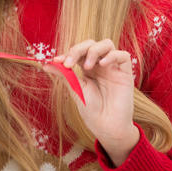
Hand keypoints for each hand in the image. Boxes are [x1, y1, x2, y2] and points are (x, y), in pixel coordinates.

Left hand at [48, 39, 139, 166]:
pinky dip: (112, 56)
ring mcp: (113, 68)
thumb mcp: (75, 90)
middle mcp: (101, 65)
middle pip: (91, 44)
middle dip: (78, 49)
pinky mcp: (126, 73)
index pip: (79, 51)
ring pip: (107, 44)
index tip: (56, 61)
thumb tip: (45, 64)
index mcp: (88, 68)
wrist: (106, 127)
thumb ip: (64, 74)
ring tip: (87, 67)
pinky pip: (123, 55)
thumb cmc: (92, 110)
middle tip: (69, 63)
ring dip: (93, 50)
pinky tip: (102, 65)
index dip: (68, 52)